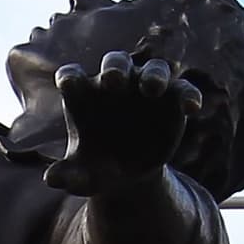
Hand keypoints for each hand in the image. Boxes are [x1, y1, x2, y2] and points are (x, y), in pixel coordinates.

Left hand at [41, 48, 201, 198]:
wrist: (128, 173)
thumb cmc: (96, 168)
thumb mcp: (82, 177)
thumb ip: (68, 175)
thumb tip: (51, 180)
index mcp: (84, 95)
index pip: (72, 77)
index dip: (70, 77)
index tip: (68, 84)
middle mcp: (114, 84)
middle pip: (115, 63)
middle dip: (115, 68)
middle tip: (115, 79)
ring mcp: (145, 88)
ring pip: (153, 69)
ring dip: (153, 75)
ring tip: (152, 89)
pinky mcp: (172, 99)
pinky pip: (182, 90)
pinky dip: (189, 95)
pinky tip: (193, 108)